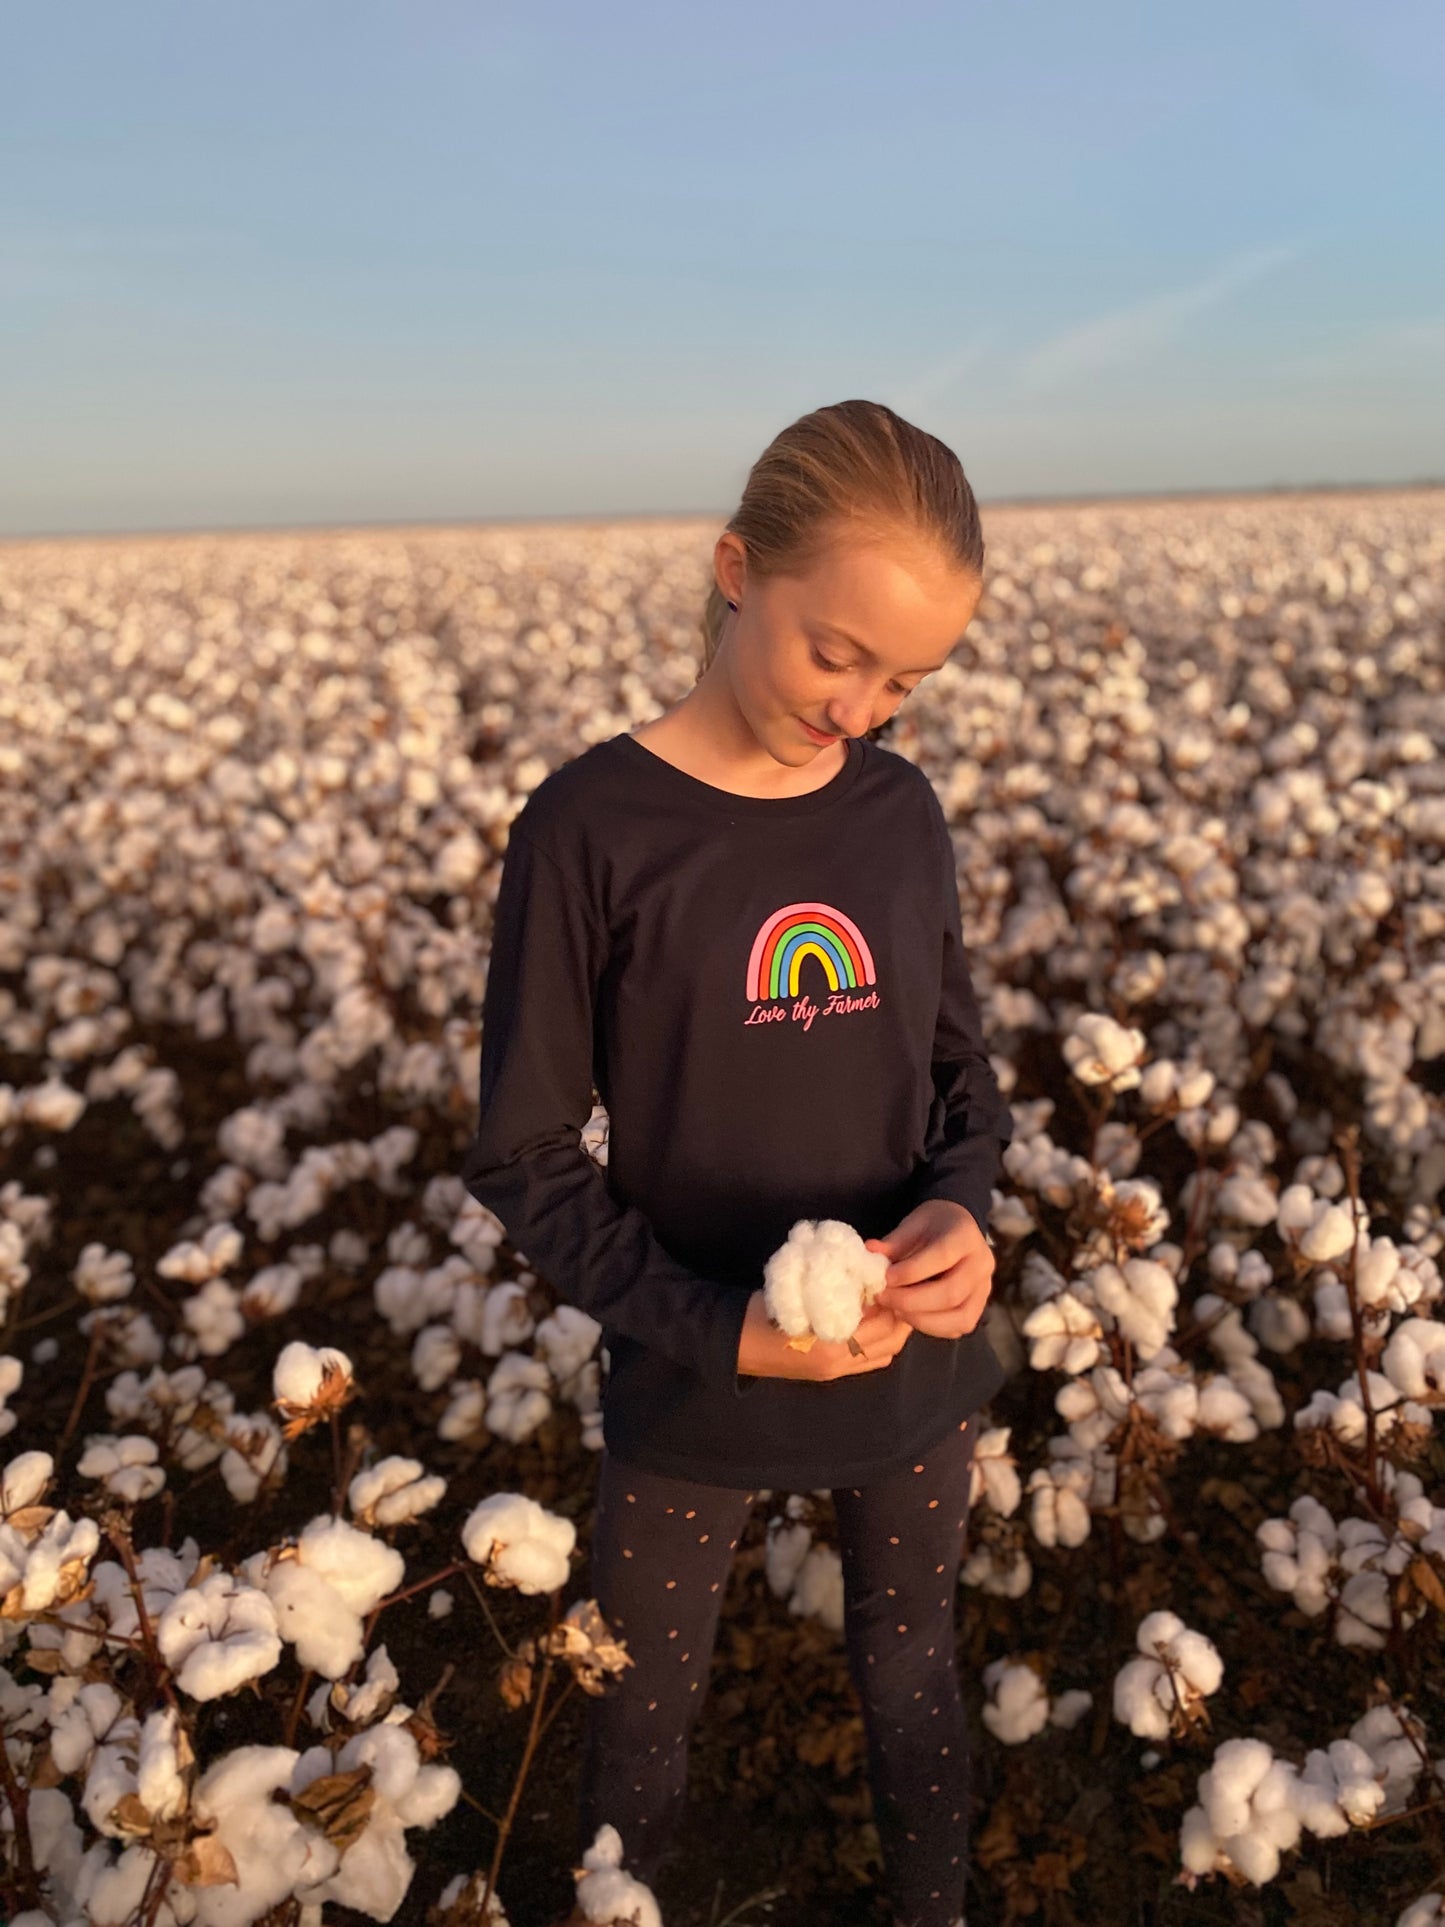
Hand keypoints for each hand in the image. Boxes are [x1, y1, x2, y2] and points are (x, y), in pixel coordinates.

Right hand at [735, 1288, 911, 1380]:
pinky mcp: (829, 1373)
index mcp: (832, 1344)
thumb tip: (865, 1277)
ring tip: (884, 1305)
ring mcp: (835, 1372)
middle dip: (899, 1317)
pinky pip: (868, 1361)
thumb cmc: (762, 1313)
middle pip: (891, 1343)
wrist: (735, 1343)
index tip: (888, 1279)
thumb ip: (834, 1290)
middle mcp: (839, 1363)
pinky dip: (877, 1342)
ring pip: (883, 1354)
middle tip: (894, 1291)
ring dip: (891, 1330)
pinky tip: (869, 1321)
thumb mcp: (799, 1292)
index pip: (883, 1324)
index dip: (891, 1300)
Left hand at [864, 1199, 994, 1339]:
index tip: (884, 1278)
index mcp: (966, 1235)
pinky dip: (933, 1327)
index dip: (911, 1271)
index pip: (942, 1257)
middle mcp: (982, 1263)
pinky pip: (960, 1325)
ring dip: (922, 1319)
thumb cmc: (932, 1226)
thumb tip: (870, 1252)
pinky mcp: (980, 1306)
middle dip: (911, 1301)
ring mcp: (984, 1288)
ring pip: (960, 1316)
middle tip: (883, 1298)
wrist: (957, 1228)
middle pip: (951, 1292)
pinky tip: (910, 1316)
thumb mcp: (913, 1224)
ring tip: (895, 1310)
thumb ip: (894, 1242)